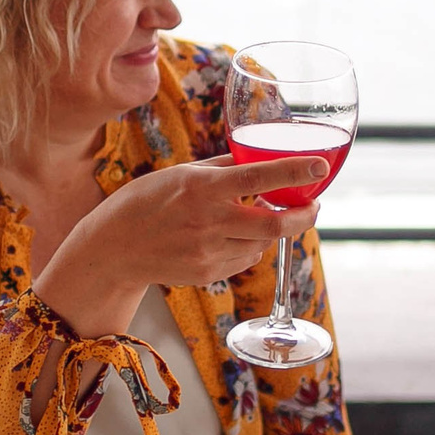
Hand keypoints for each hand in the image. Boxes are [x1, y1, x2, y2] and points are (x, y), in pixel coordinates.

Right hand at [63, 154, 323, 290]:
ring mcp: (208, 252)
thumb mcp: (179, 174)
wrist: (113, 249)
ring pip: (262, 243)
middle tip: (313, 206)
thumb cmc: (145, 203)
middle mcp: (208, 221)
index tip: (321, 165)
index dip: (294, 172)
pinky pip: (244, 259)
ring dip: (272, 230)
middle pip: (274, 223)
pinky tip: (234, 236)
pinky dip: (250, 246)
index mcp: (202, 188)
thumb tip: (255, 160)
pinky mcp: (208, 274)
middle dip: (303, 216)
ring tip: (263, 216)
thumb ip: (220, 169)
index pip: (258, 177)